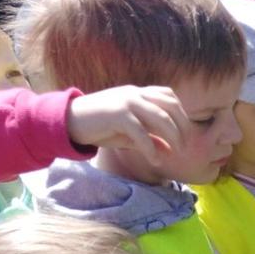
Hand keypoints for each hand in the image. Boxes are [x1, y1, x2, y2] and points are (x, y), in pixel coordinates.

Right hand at [66, 86, 187, 167]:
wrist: (69, 121)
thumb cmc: (100, 127)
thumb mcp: (128, 133)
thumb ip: (149, 138)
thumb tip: (169, 150)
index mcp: (138, 93)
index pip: (169, 96)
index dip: (182, 114)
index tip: (185, 133)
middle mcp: (135, 94)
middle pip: (170, 106)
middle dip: (182, 127)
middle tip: (185, 146)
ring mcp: (126, 103)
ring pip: (161, 117)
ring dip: (173, 137)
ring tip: (176, 153)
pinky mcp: (117, 115)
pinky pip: (141, 132)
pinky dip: (151, 148)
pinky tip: (155, 160)